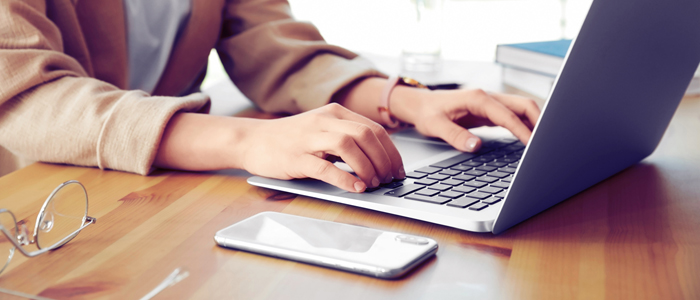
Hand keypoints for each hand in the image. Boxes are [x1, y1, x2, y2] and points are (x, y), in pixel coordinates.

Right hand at [240, 103, 404, 192]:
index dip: (391, 151)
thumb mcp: (322, 131)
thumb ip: (347, 139)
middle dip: (384, 160)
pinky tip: (356, 188)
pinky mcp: (296, 157)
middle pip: (366, 135)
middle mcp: (324, 121)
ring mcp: (309, 138)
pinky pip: (325, 167)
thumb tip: (379, 161)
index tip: (398, 169)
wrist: (252, 140)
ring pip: (349, 146)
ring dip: (367, 166)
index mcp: (335, 113)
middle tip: (389, 179)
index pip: (374, 129)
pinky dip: (345, 178)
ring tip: (373, 183)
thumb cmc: (290, 139)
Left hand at [390, 88, 540, 151]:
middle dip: (539, 121)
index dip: (521, 130)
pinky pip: (514, 116)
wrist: (420, 104)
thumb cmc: (427, 113)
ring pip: (521, 109)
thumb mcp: (435, 126)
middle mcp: (488, 97)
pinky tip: (530, 139)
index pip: (506, 114)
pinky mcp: (490, 111)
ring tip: (544, 142)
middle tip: (547, 142)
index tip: (532, 144)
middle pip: (523, 105)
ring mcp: (491, 103)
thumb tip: (475, 146)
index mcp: (477, 98)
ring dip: (534, 122)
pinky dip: (525, 125)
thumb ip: (455, 136)